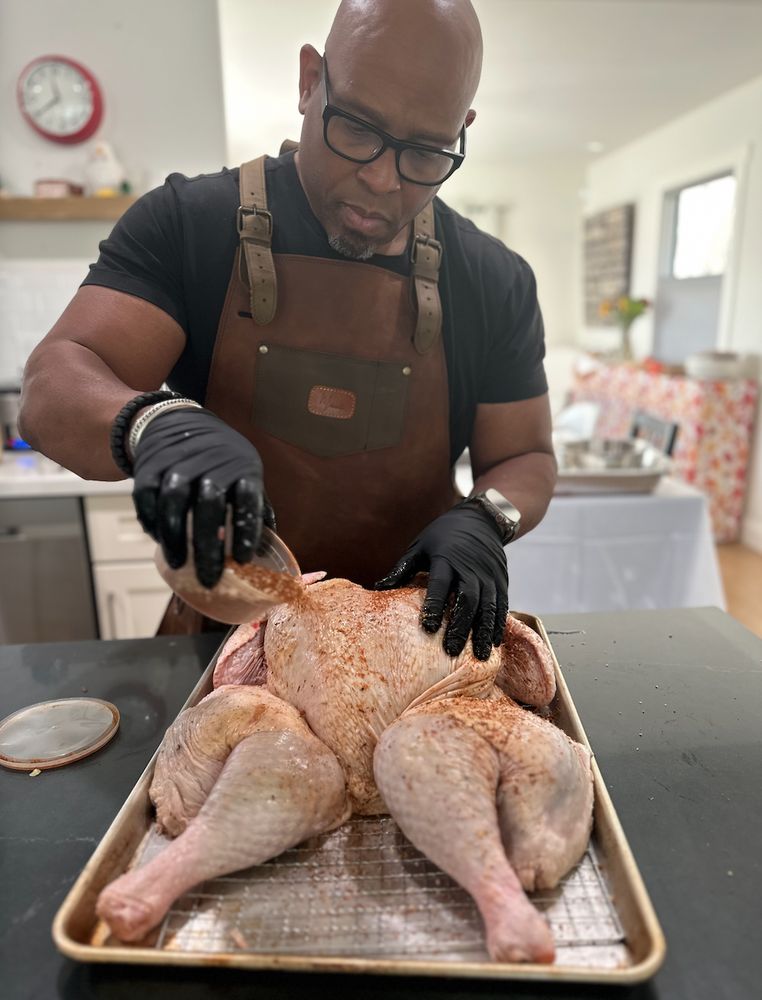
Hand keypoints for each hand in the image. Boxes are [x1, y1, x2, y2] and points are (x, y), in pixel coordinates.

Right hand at [132, 408, 273, 588]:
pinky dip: (151, 521)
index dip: (246, 530)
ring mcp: (178, 462)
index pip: (247, 498)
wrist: (177, 420)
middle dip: (208, 546)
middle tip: (209, 579)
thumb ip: (255, 508)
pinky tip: (158, 540)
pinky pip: (146, 496)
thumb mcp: (245, 473)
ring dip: (175, 537)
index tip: (244, 560)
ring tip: (179, 564)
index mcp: (242, 467)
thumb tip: (268, 550)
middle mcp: (211, 463)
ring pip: (174, 501)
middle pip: (209, 505)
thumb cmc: (220, 459)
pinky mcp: (150, 464)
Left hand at [373, 503, 508, 660]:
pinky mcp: (502, 580)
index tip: (429, 628)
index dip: (435, 605)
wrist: (480, 519)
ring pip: (488, 606)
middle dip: (461, 626)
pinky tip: (493, 643)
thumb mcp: (420, 546)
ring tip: (479, 656)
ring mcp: (489, 575)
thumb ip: (402, 569)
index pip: (441, 584)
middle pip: (468, 599)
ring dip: (484, 631)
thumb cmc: (442, 535)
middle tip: (451, 651)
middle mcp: (471, 568)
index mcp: (447, 558)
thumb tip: (378, 587)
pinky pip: (502, 605)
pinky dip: (498, 625)